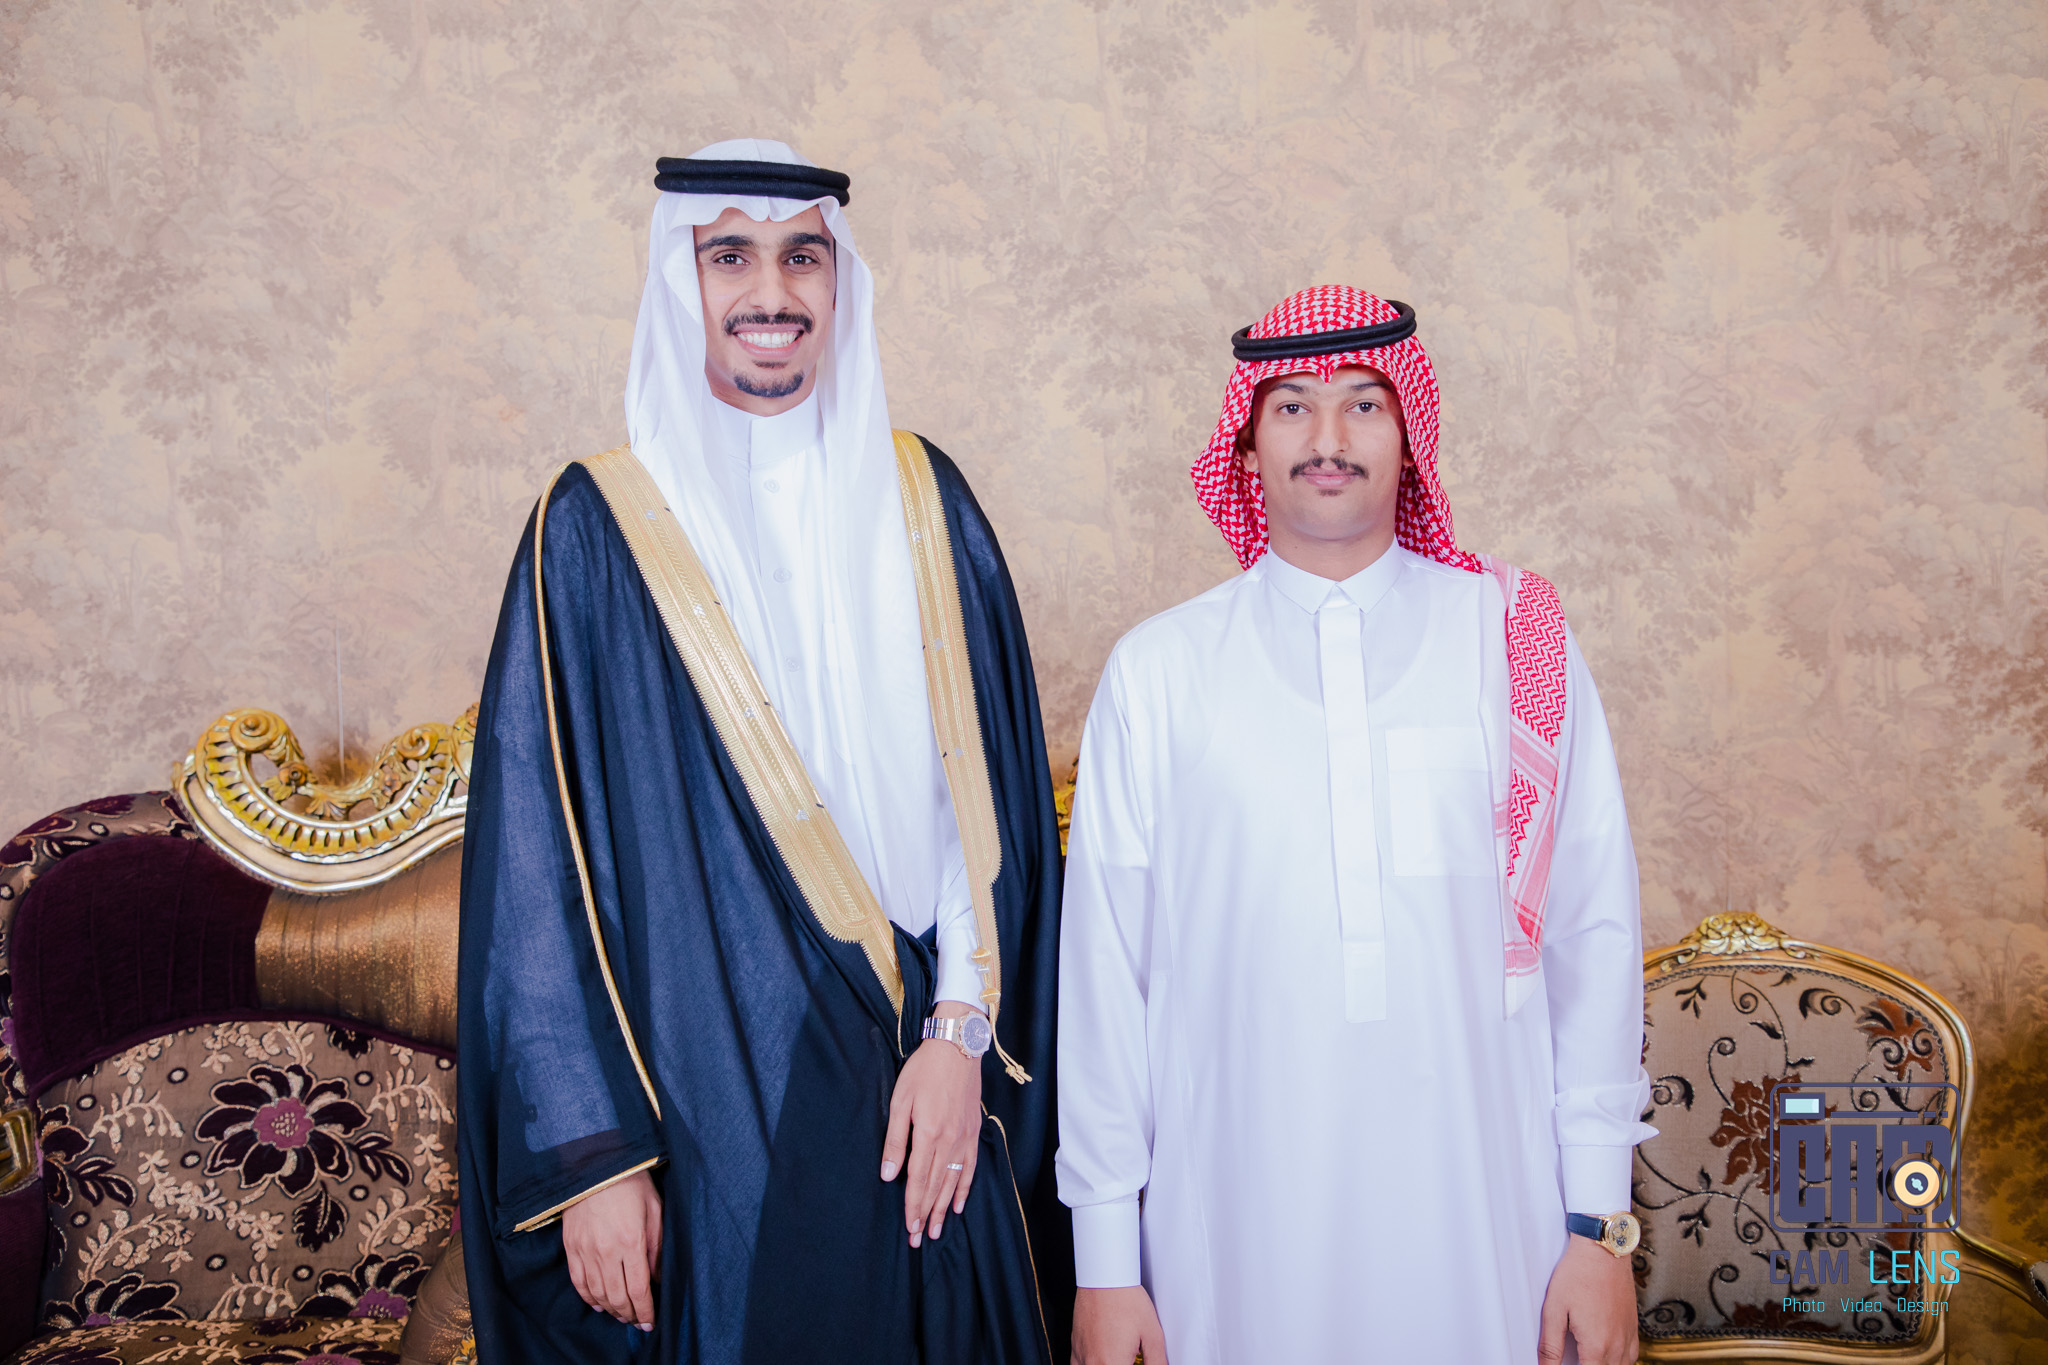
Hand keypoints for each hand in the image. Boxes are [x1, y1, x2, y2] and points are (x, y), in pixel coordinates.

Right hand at [561, 1169, 661, 1329]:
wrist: (596, 1164)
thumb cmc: (631, 1183)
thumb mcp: (655, 1209)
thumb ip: (657, 1247)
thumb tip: (657, 1277)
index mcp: (631, 1242)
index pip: (639, 1289)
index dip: (645, 1310)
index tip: (650, 1322)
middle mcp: (606, 1251)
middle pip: (617, 1296)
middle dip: (629, 1314)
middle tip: (637, 1321)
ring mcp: (585, 1250)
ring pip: (597, 1293)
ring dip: (610, 1309)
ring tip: (621, 1314)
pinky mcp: (571, 1246)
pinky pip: (578, 1281)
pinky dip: (588, 1297)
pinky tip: (598, 1303)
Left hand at [880, 1002, 984, 1245]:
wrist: (958, 1048)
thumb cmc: (924, 1071)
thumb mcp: (900, 1101)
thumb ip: (895, 1140)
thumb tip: (887, 1175)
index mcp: (929, 1134)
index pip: (918, 1180)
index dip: (913, 1206)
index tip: (908, 1229)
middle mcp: (950, 1142)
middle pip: (936, 1187)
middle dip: (926, 1215)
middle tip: (919, 1240)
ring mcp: (965, 1139)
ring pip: (953, 1182)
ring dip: (943, 1208)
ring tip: (936, 1231)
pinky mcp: (974, 1132)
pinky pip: (970, 1168)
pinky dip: (964, 1189)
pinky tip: (957, 1204)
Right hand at [1072, 1285, 1167, 1364]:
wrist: (1104, 1278)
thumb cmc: (1126, 1300)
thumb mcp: (1153, 1334)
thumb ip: (1157, 1362)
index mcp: (1113, 1363)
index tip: (1136, 1363)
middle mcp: (1094, 1363)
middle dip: (1123, 1364)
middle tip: (1131, 1359)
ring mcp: (1081, 1357)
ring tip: (1119, 1358)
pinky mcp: (1075, 1348)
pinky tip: (1102, 1360)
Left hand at [1539, 1234, 1638, 1364]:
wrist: (1603, 1250)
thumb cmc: (1578, 1274)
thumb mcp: (1555, 1310)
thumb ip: (1550, 1346)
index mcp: (1597, 1346)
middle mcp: (1617, 1346)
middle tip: (1570, 1359)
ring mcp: (1628, 1338)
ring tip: (1584, 1357)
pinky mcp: (1633, 1329)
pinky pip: (1630, 1359)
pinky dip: (1617, 1363)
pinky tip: (1604, 1356)